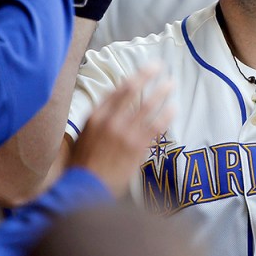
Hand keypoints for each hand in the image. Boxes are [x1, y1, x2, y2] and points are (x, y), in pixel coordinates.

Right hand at [70, 63, 174, 196]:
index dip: (132, 77)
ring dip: (160, 92)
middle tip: (160, 66)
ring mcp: (124, 133)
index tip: (143, 70)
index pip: (116, 90)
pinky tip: (174, 108)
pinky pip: (155, 126)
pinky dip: (165, 115)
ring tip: (171, 84)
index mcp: (94, 116)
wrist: (84, 189)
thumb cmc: (82, 166)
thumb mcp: (83, 137)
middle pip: (131, 90)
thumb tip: (112, 108)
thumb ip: (98, 121)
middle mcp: (109, 121)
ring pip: (147, 106)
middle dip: (147, 75)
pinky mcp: (136, 147)